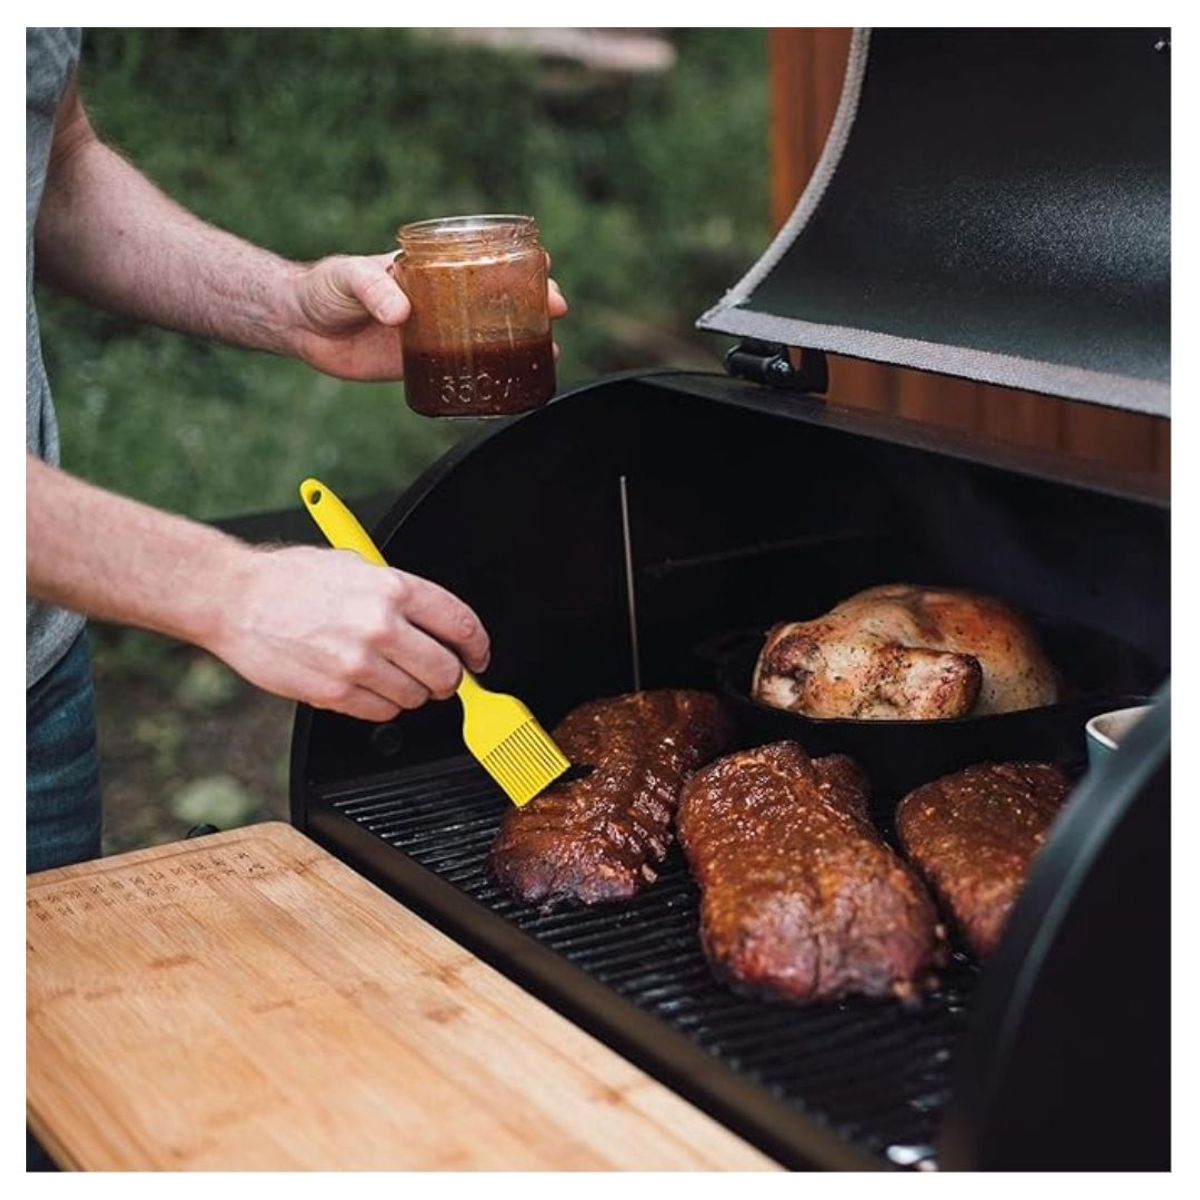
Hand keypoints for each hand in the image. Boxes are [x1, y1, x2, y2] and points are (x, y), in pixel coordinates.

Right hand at [207, 544, 490, 721]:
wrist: (236, 599)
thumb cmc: (291, 580)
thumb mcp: (357, 567)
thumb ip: (401, 595)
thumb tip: (438, 623)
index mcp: (393, 589)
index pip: (461, 625)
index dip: (477, 647)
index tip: (477, 657)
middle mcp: (380, 626)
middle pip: (446, 672)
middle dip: (448, 677)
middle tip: (436, 673)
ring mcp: (358, 663)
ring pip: (415, 697)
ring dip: (410, 691)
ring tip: (385, 671)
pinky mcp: (335, 693)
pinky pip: (382, 713)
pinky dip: (380, 704)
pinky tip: (363, 683)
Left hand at [285, 252, 568, 381]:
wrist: (300, 324)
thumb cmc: (325, 287)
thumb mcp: (349, 277)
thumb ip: (374, 289)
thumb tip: (402, 311)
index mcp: (430, 269)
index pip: (483, 258)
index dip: (518, 260)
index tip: (545, 264)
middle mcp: (440, 298)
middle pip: (498, 298)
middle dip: (533, 302)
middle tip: (556, 311)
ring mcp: (434, 330)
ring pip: (488, 334)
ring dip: (521, 342)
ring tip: (550, 353)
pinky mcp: (421, 362)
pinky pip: (462, 368)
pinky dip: (488, 375)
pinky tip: (509, 384)